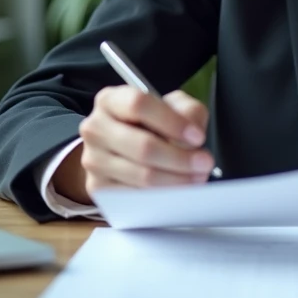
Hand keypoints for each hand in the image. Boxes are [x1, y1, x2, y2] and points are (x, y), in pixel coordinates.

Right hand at [58, 86, 214, 202]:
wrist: (122, 149)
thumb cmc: (151, 124)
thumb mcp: (172, 107)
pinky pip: (135, 196)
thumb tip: (192, 135)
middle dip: (181, 158)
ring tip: (197, 177)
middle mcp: (95, 128)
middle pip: (142, 146)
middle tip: (205, 163)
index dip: (172, 122)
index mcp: (111, 100)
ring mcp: (92, 159)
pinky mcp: (97, 187)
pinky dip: (161, 196)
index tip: (197, 137)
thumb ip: (187, 112)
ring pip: (141, 175)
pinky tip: (177, 190)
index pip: (139, 105)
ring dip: (176, 180)